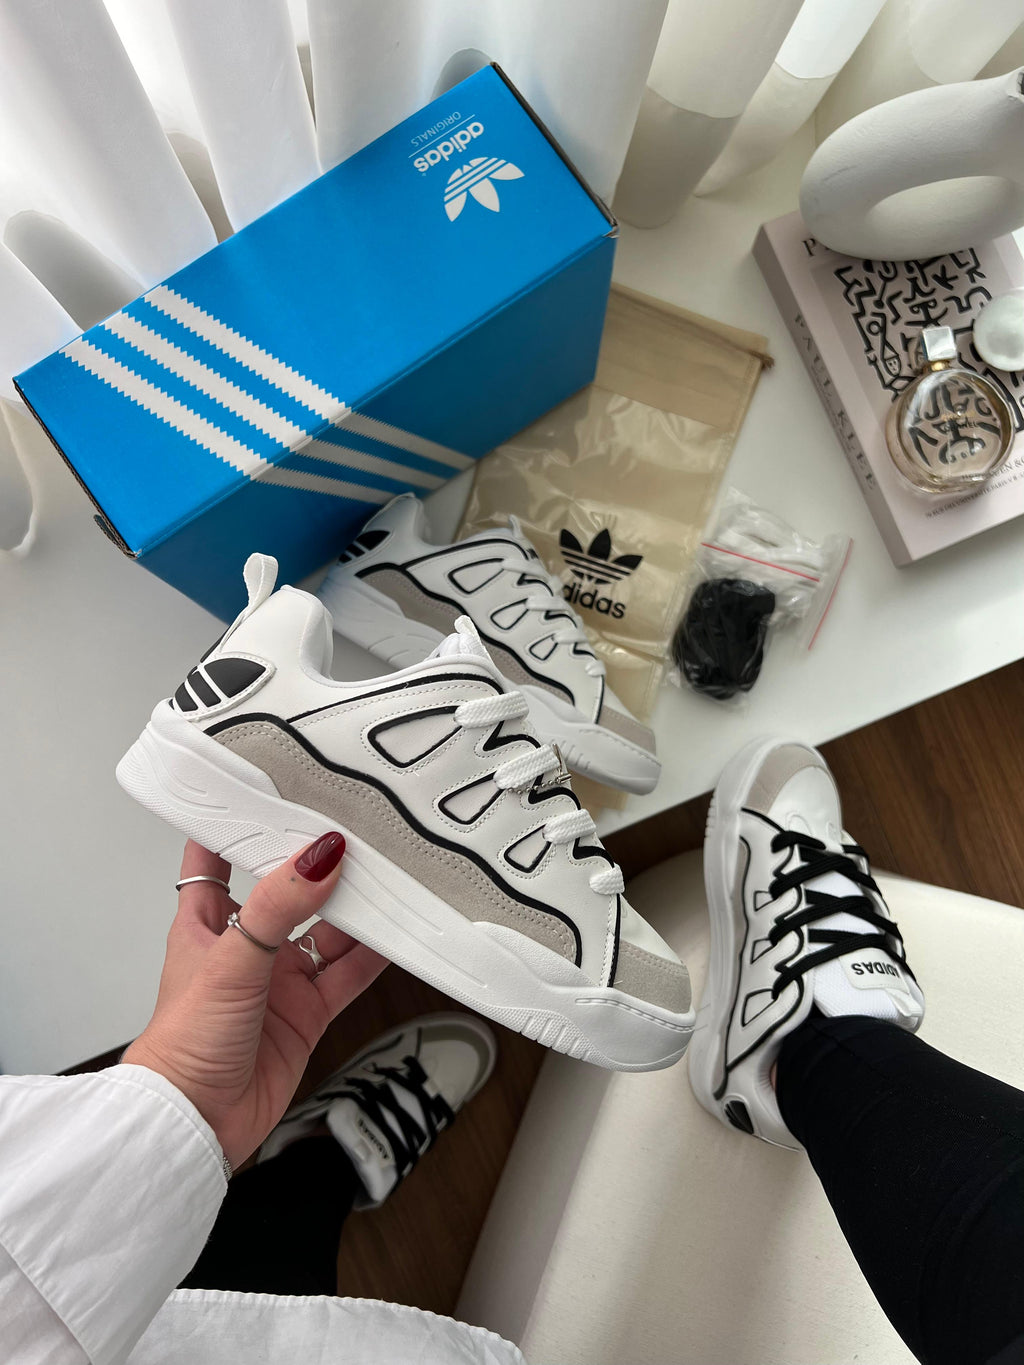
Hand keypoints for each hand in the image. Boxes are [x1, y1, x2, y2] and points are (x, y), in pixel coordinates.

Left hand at [123, 834, 387, 1167]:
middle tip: (354, 826)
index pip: (214, 856)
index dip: (238, 822)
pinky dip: (375, 955)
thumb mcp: (229, 959)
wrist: (194, 1124)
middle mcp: (244, 945)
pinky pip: (348, 974)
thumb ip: (278, 906)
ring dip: (355, 907)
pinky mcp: (306, 1013)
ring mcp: (278, 979)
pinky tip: (399, 933)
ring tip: (389, 874)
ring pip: (326, 930)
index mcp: (204, 921)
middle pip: (287, 889)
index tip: (267, 785)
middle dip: (318, 862)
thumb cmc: (182, 1045)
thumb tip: (321, 855)